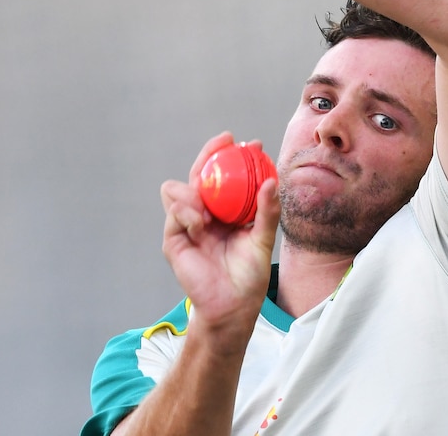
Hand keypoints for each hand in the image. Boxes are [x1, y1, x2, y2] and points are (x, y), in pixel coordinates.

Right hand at [160, 132, 280, 344]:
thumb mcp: (262, 240)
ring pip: (176, 189)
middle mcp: (203, 213)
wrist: (233, 305)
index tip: (249, 143)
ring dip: (193, 189)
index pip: (224, 176)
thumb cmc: (249, 275)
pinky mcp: (174, 240)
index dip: (231, 157)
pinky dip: (187, 213)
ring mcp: (186, 225)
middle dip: (208, 155)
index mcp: (224, 210)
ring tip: (209, 209)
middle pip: (197, 174)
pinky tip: (201, 224)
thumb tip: (273, 181)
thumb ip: (267, 212)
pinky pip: (174, 215)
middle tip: (224, 144)